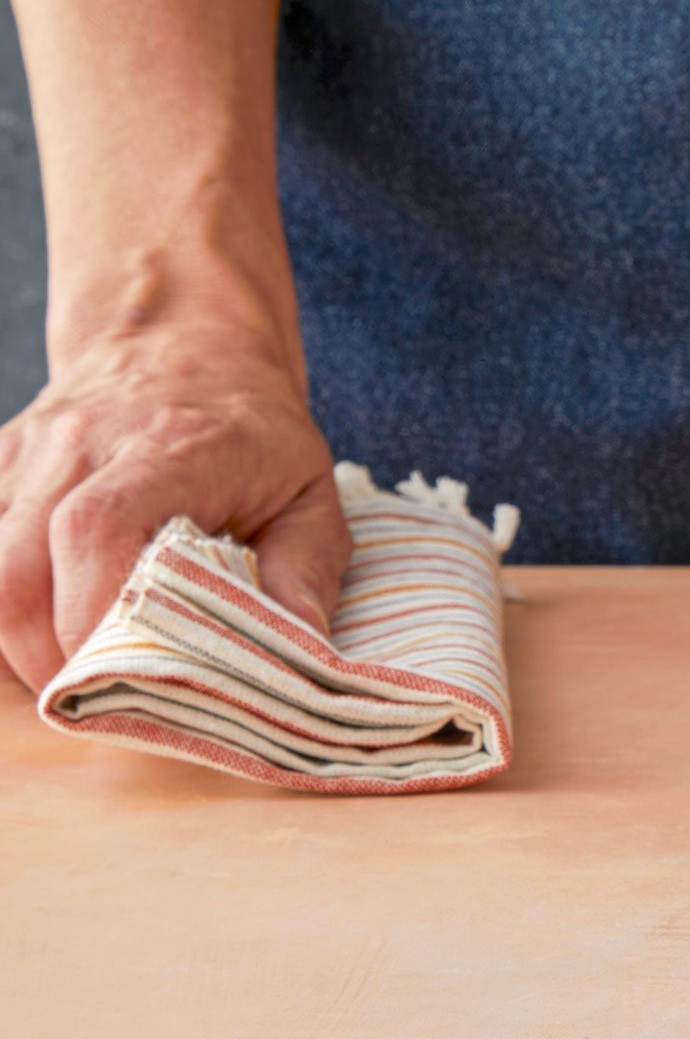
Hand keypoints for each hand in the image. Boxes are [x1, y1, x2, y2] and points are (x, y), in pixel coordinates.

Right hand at [0, 321, 348, 690]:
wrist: (186, 342)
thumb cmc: (255, 433)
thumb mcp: (310, 492)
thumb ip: (306, 571)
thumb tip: (298, 651)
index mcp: (174, 448)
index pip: (95, 529)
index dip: (92, 615)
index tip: (124, 674)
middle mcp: (84, 444)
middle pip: (17, 569)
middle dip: (45, 655)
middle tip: (96, 696)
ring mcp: (28, 453)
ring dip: (11, 639)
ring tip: (68, 669)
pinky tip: (35, 630)